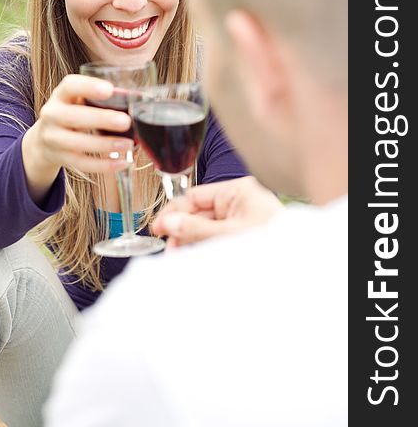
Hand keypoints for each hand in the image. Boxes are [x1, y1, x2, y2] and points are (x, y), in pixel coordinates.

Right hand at [22, 74, 132, 201]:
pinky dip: (103, 165)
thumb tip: (137, 99)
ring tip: (128, 144)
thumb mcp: (80, 101)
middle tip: (125, 122)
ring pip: (78, 143)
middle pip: (74, 116)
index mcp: (61, 95)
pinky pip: (82, 163)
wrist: (45, 139)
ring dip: (105, 145)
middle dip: (101, 119)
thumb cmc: (74, 113)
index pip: (70, 86)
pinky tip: (122, 162)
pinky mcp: (60, 157)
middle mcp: (52, 115)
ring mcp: (53, 138)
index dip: (89, 87)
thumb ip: (103, 99)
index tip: (109, 90)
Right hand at [152, 176, 282, 247]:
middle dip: (182, 231)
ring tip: (179, 257)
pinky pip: (217, 239)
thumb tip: (167, 222)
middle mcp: (239, 202)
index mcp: (237, 191)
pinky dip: (204, 248)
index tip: (157, 228)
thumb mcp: (229, 235)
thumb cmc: (271, 242)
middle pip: (199, 213)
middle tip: (169, 250)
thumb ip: (196, 229)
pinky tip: (194, 258)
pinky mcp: (243, 236)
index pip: (196, 196)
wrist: (298, 264)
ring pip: (206, 228)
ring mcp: (241, 219)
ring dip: (191, 242)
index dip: (174, 211)